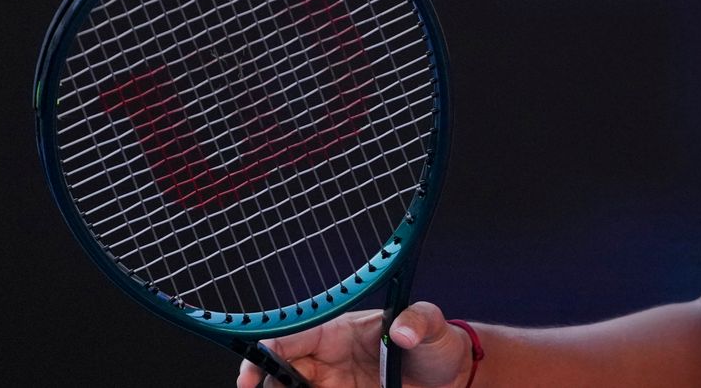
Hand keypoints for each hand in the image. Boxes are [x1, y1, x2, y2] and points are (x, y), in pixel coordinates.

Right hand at [236, 302, 474, 387]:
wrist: (451, 377)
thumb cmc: (436, 344)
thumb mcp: (433, 327)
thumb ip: (420, 320)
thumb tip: (404, 329)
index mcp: (337, 332)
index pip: (291, 337)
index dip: (264, 354)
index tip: (249, 376)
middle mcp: (327, 360)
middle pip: (279, 373)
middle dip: (265, 386)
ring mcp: (331, 385)